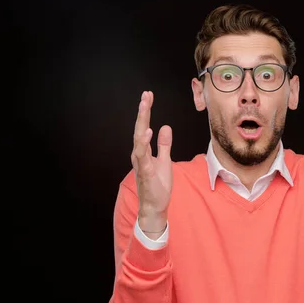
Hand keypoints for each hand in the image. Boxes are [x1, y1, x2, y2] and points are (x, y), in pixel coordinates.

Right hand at [131, 91, 172, 233]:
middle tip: (145, 96)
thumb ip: (164, 145)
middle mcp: (139, 155)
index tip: (148, 95)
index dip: (146, 111)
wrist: (154, 207)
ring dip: (141, 123)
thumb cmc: (157, 185)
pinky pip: (143, 156)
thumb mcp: (165, 161)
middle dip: (142, 112)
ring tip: (145, 108)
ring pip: (138, 140)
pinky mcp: (145, 173)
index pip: (144, 127)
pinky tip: (147, 132)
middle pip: (139, 129)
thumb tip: (165, 127)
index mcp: (143, 151)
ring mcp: (140, 164)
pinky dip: (144, 144)